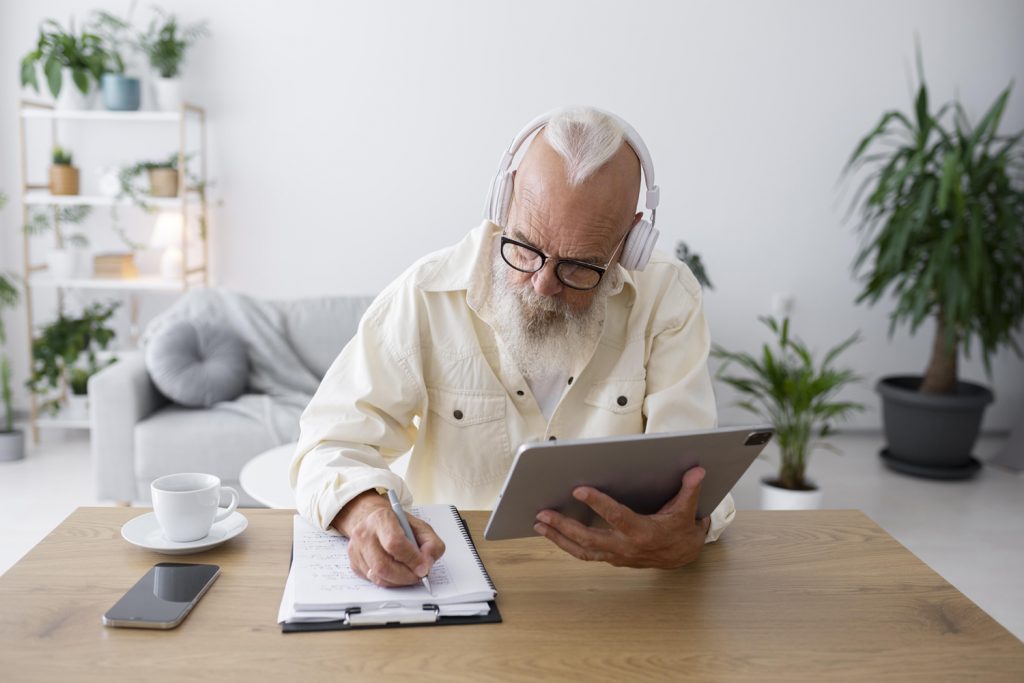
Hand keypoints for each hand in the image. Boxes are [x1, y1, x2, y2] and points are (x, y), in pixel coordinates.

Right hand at [331, 490, 445, 586]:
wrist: (374, 521)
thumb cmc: (399, 525)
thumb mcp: (421, 527)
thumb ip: (431, 544)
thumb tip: (426, 565)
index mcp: (382, 518)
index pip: (395, 543)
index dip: (411, 559)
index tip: (423, 567)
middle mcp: (364, 533)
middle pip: (383, 565)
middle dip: (405, 576)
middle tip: (418, 576)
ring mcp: (356, 549)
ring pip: (378, 577)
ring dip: (398, 581)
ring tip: (409, 575)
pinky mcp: (354, 563)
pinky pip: (373, 581)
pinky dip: (389, 582)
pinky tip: (396, 573)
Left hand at [534, 466, 710, 568]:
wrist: (682, 558)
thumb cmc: (681, 532)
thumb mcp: (688, 511)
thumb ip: (689, 490)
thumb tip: (697, 471)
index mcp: (642, 532)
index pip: (617, 517)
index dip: (598, 504)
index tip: (579, 490)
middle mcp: (625, 547)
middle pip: (589, 539)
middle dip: (564, 526)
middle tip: (543, 513)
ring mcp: (616, 555)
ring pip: (582, 550)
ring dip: (558, 538)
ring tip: (539, 524)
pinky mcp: (610, 558)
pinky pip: (584, 554)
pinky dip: (566, 544)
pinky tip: (551, 533)